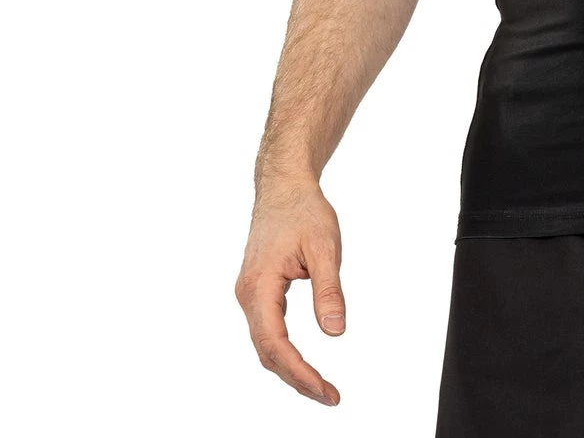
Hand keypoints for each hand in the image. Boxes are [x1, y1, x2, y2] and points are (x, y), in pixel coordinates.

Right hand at [234, 181, 345, 404]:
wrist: (283, 187)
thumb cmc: (303, 211)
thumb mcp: (325, 247)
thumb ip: (328, 291)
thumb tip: (336, 332)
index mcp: (259, 287)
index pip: (275, 344)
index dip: (299, 372)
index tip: (324, 389)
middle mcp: (248, 295)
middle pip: (268, 352)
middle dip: (297, 378)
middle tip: (330, 396)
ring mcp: (250, 295)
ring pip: (266, 344)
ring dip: (290, 369)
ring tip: (321, 387)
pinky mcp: (258, 292)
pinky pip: (268, 331)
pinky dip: (285, 351)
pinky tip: (303, 363)